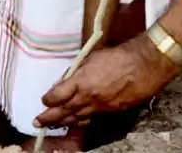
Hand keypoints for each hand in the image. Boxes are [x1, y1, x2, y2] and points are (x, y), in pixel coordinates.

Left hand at [33, 35, 180, 128]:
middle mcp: (88, 97)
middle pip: (64, 111)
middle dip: (49, 118)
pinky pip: (91, 117)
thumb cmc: (120, 56)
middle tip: (38, 122)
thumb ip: (78, 70)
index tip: (44, 99)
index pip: (57, 96)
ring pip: (76, 118)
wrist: (143, 66)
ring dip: (63, 122)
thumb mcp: (92, 58)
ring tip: (53, 126)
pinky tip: (76, 121)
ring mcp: (100, 106)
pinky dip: (81, 120)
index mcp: (81, 82)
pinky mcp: (111, 111)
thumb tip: (68, 78)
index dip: (48, 99)